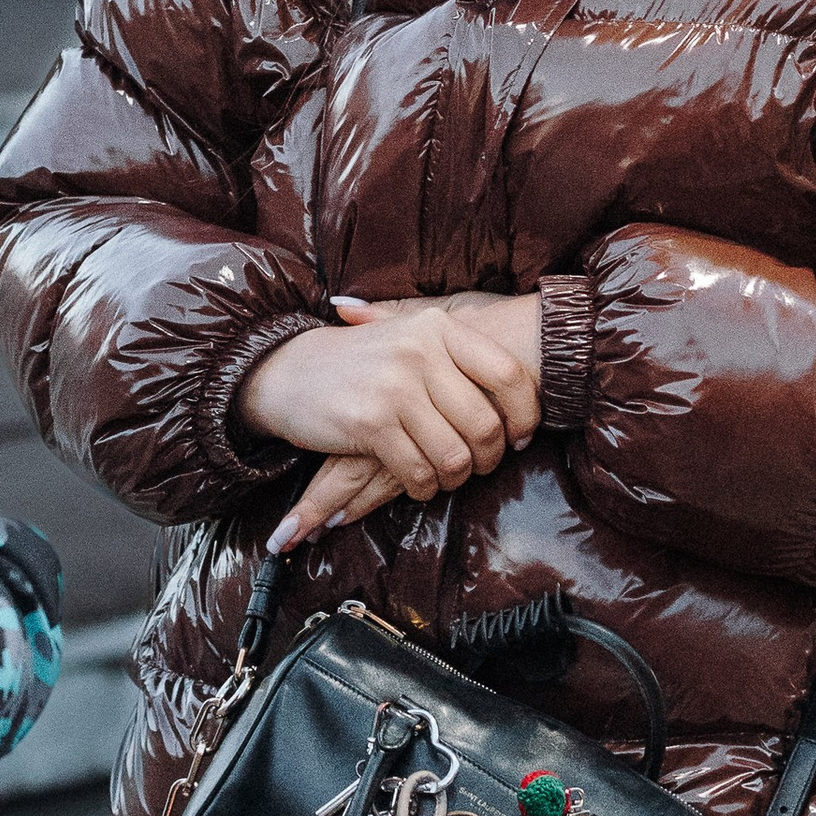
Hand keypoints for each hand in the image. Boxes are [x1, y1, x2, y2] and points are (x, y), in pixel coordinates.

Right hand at [238, 291, 543, 551]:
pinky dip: (424, 488)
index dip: (524, 415)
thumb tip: (529, 387)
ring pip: (455, 456)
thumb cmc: (359, 362)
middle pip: (485, 424)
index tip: (519, 438)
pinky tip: (417, 484)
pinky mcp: (370, 423)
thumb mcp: (409, 337)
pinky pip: (419, 472)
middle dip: (488, 459)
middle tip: (477, 467)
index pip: (507, 375)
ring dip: (454, 479)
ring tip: (444, 477)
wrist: (286, 370)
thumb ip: (461, 355)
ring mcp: (394, 386)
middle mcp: (419, 351)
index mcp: (437, 327)